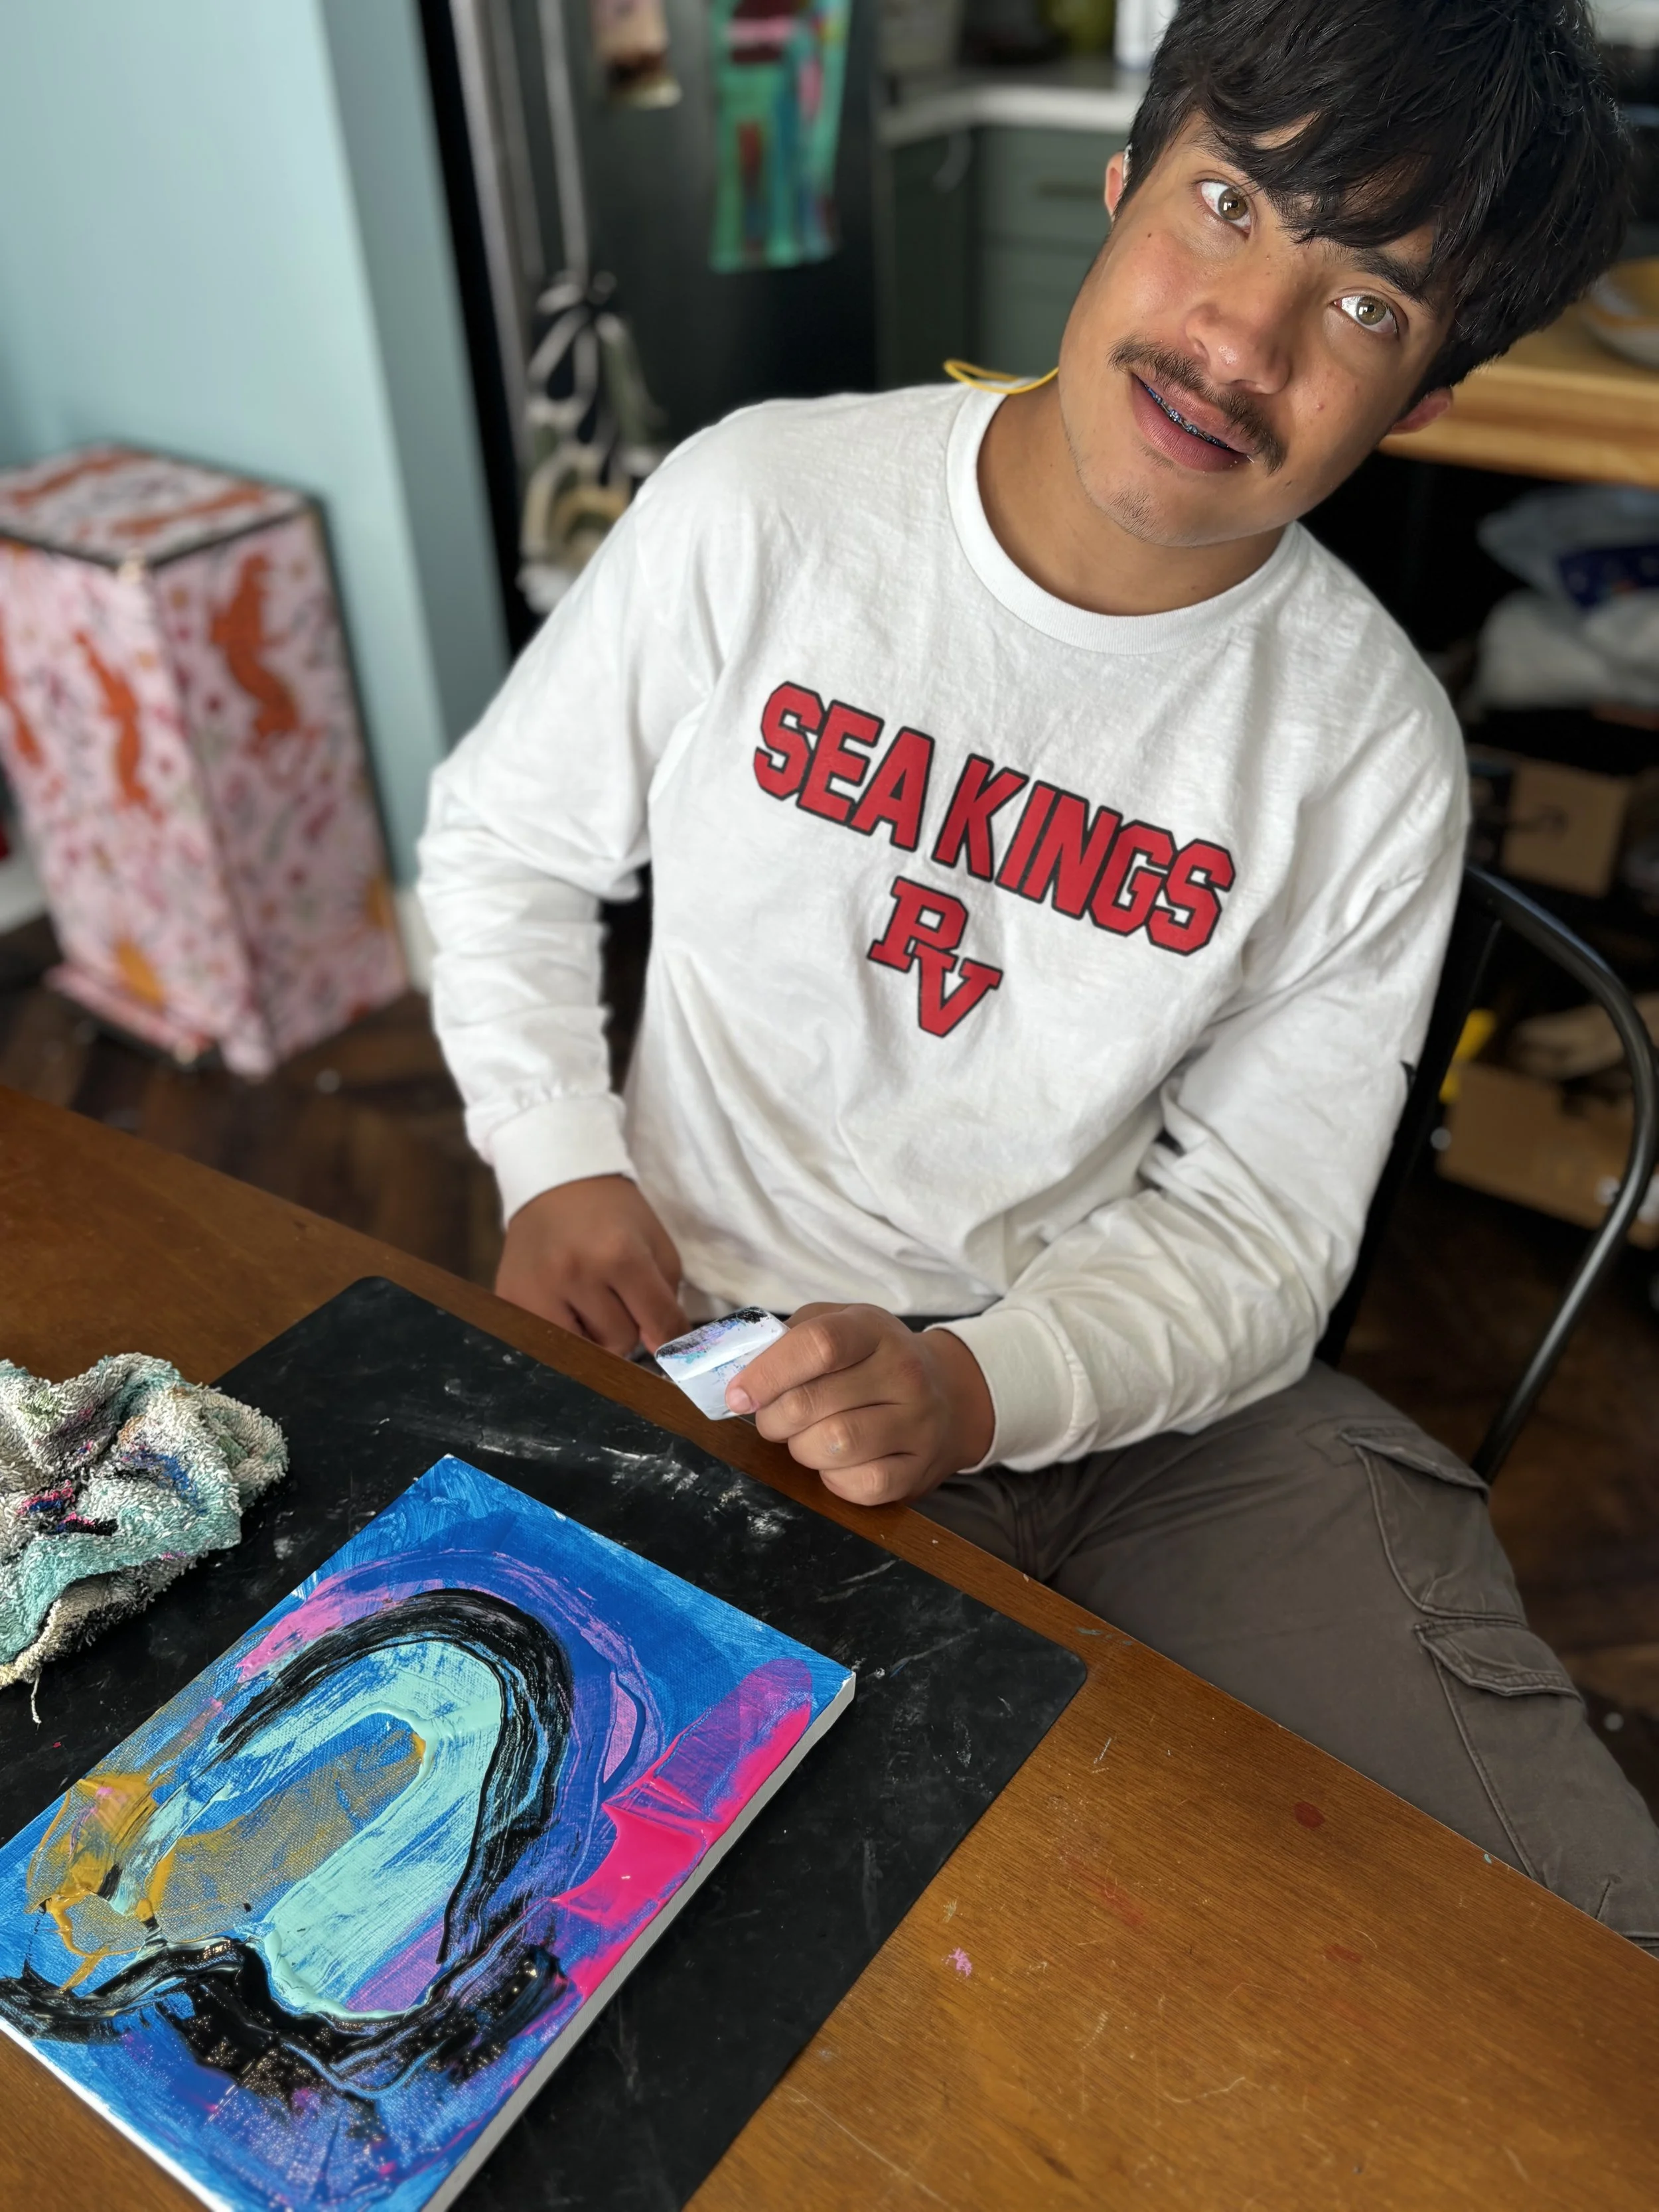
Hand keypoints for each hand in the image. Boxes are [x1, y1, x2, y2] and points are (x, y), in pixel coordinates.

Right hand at [495, 1175, 686, 1355]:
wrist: (554, 1180)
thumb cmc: (613, 1213)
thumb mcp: (655, 1244)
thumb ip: (665, 1301)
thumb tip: (662, 1353)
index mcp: (619, 1254)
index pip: (658, 1322)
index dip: (671, 1337)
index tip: (671, 1344)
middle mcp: (574, 1273)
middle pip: (619, 1342)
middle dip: (625, 1326)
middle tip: (615, 1294)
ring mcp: (535, 1289)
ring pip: (582, 1353)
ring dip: (593, 1337)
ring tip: (588, 1302)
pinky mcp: (508, 1299)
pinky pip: (544, 1346)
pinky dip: (560, 1336)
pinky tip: (562, 1306)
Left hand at [728, 1303, 993, 1505]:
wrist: (947, 1394)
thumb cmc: (871, 1358)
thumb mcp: (836, 1325)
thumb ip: (789, 1340)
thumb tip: (740, 1373)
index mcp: (873, 1329)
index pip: (818, 1345)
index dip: (768, 1373)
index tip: (737, 1395)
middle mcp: (903, 1373)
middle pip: (814, 1403)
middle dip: (774, 1418)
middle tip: (773, 1419)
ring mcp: (917, 1423)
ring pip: (834, 1446)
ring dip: (800, 1448)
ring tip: (805, 1438)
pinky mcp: (919, 1469)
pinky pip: (860, 1485)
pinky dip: (832, 1479)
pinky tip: (834, 1462)